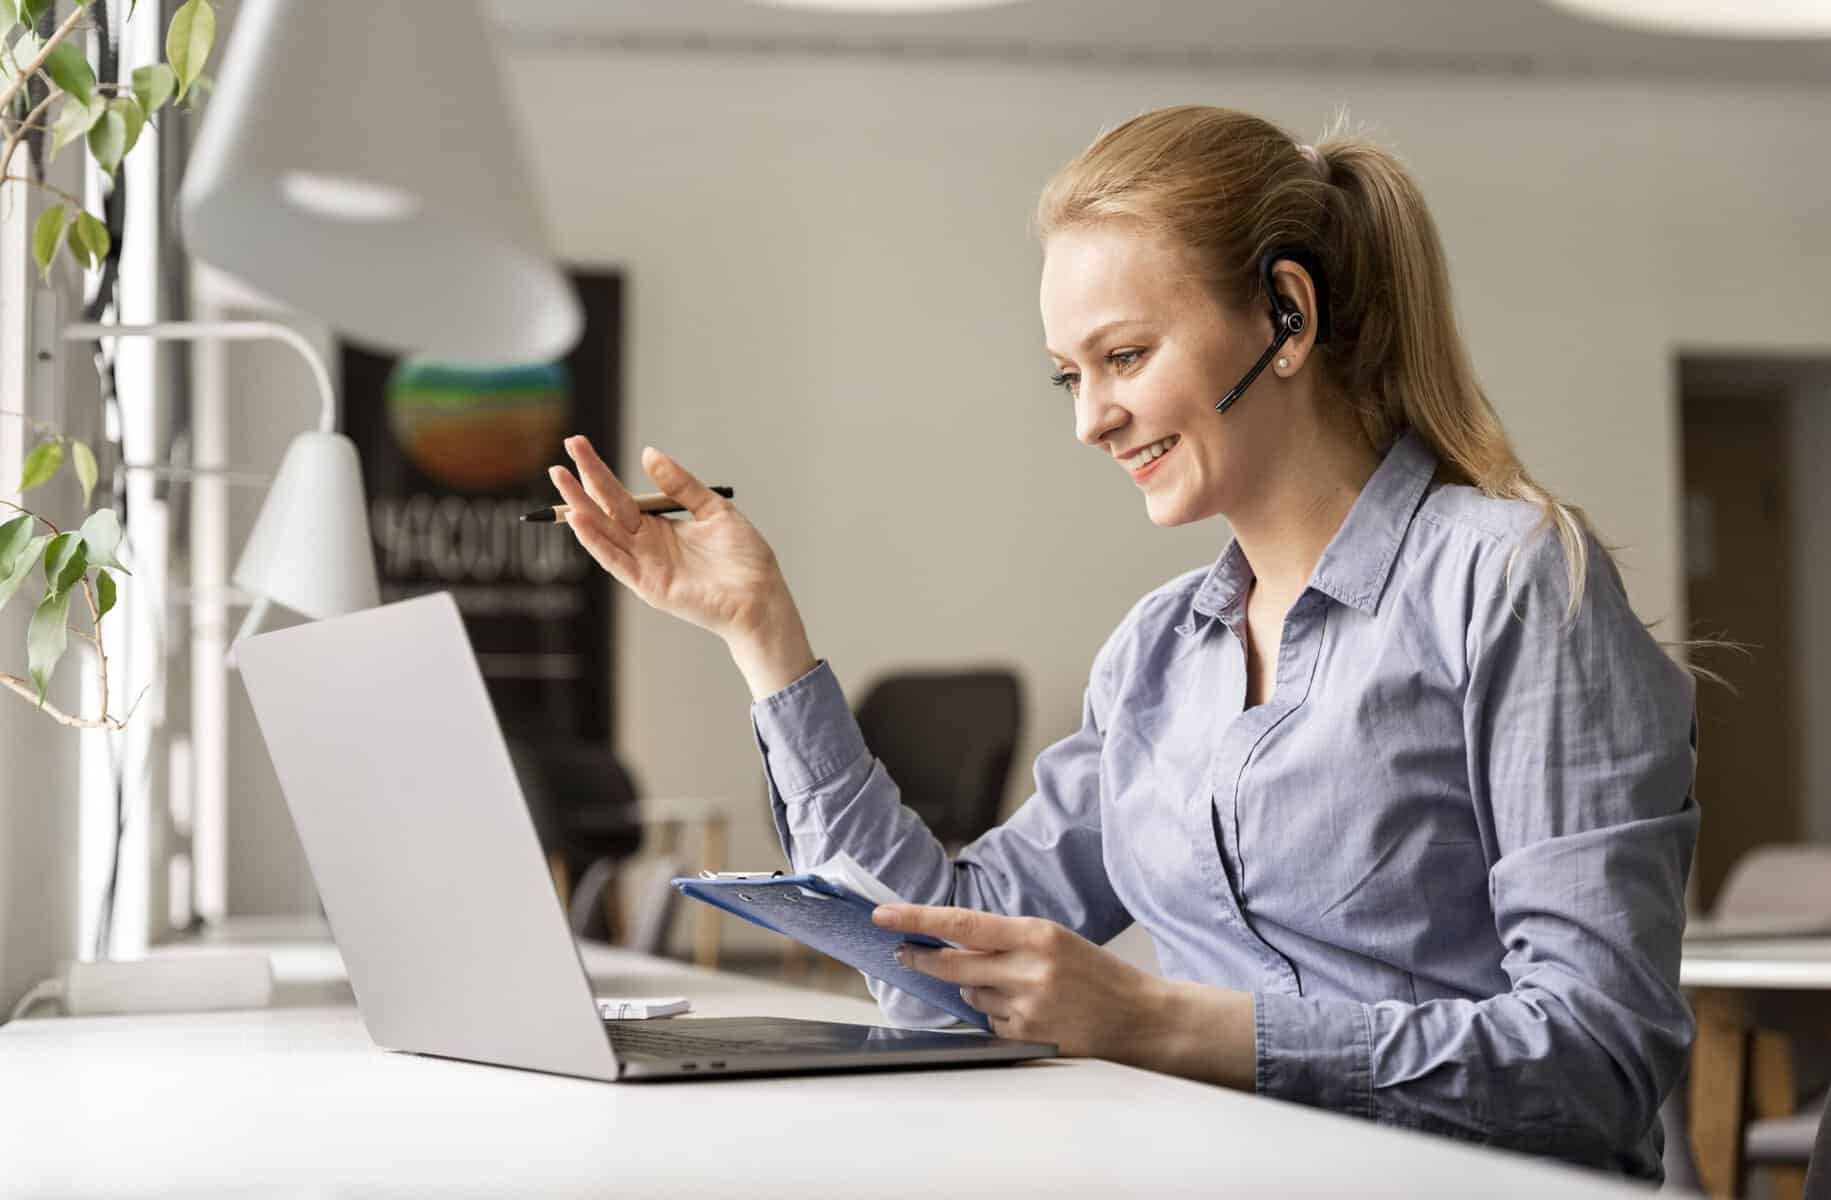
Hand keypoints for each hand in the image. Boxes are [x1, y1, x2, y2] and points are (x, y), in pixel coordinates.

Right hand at [549, 436, 802, 646]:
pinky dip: (596, 541)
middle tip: (565, 448)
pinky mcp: (648, 586)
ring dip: (580, 506)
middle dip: (583, 480)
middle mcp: (646, 545)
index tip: (578, 443)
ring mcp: (644, 565)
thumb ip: (681, 485)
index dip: (598, 470)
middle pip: (605, 508)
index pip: (619, 494)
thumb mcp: (714, 509)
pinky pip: (616, 560)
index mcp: (659, 526)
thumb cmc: (744, 558)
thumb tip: (648, 453)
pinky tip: (579, 519)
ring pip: (603, 532)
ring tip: (561, 478)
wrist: (762, 596)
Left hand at [872, 904, 1167, 1059]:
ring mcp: (1026, 1007)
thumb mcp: (1055, 939)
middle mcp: (1028, 969)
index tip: (884, 914)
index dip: (916, 918)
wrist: (1140, 1018)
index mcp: (1036, 934)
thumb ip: (1007, 939)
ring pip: (971, 994)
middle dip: (921, 957)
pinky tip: (1030, 1012)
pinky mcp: (1026, 1037)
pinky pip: (989, 1023)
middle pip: (952, 963)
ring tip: (1018, 989)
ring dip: (977, 989)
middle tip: (903, 952)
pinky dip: (998, 1016)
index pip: (961, 923)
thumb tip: (954, 941)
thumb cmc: (1098, 974)